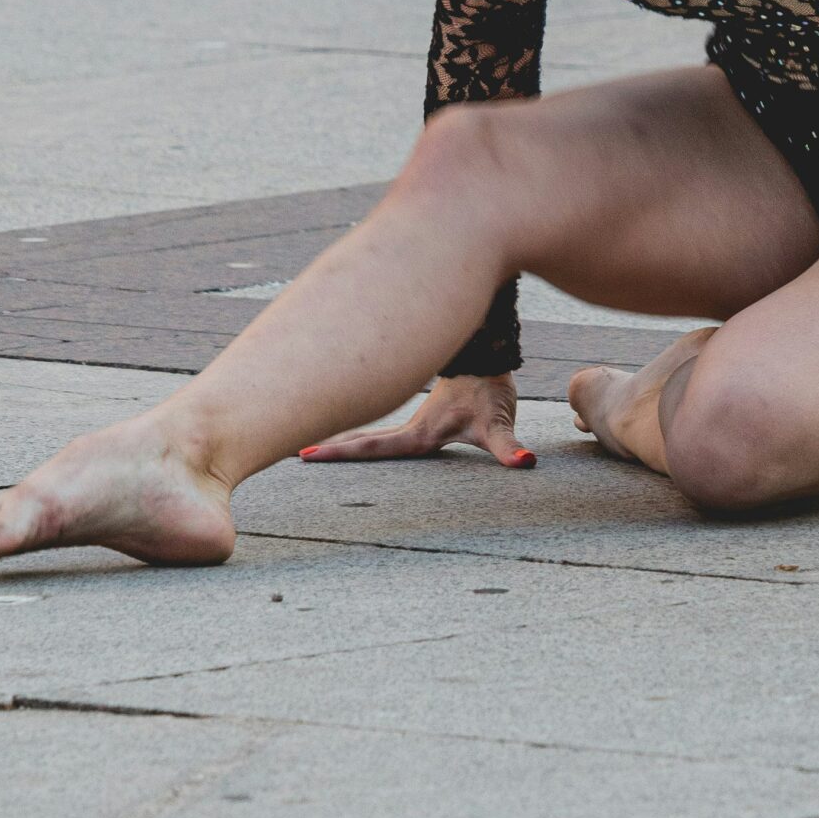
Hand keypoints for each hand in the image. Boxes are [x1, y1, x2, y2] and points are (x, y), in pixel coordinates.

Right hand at [298, 374, 533, 468]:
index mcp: (419, 434)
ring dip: (342, 439)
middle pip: (363, 441)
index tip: (303, 453)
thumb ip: (509, 447)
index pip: (372, 447)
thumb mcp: (499, 423)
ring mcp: (413, 418)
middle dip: (330, 449)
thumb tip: (526, 463)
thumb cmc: (489, 388)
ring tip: (309, 448)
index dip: (338, 453)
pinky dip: (363, 431)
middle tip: (292, 456)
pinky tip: (354, 437)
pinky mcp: (422, 412)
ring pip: (370, 430)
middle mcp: (409, 427)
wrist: (489, 354)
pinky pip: (384, 422)